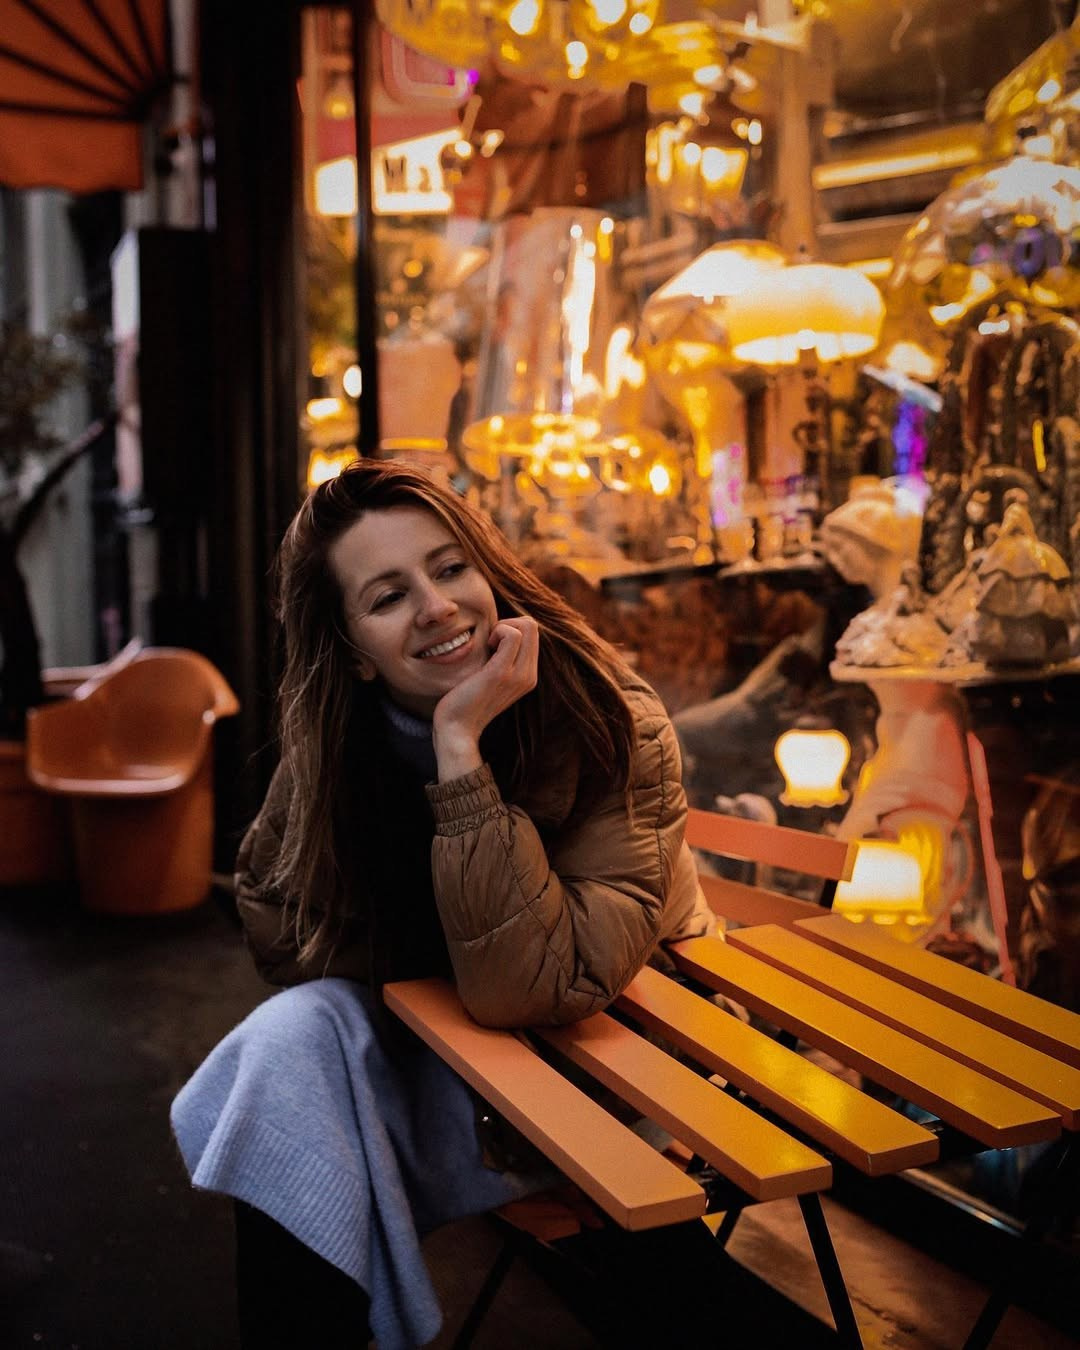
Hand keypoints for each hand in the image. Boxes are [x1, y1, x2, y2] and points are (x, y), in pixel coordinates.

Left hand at [432, 616, 538, 780]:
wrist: (457, 729)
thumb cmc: (466, 700)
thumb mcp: (490, 677)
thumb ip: (501, 659)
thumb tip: (497, 632)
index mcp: (528, 677)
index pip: (532, 633)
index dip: (510, 628)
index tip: (491, 644)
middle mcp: (529, 676)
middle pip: (532, 626)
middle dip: (508, 624)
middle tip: (489, 642)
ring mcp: (518, 675)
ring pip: (527, 626)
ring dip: (502, 627)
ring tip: (488, 646)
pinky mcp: (502, 673)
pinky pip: (512, 635)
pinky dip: (498, 631)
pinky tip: (485, 648)